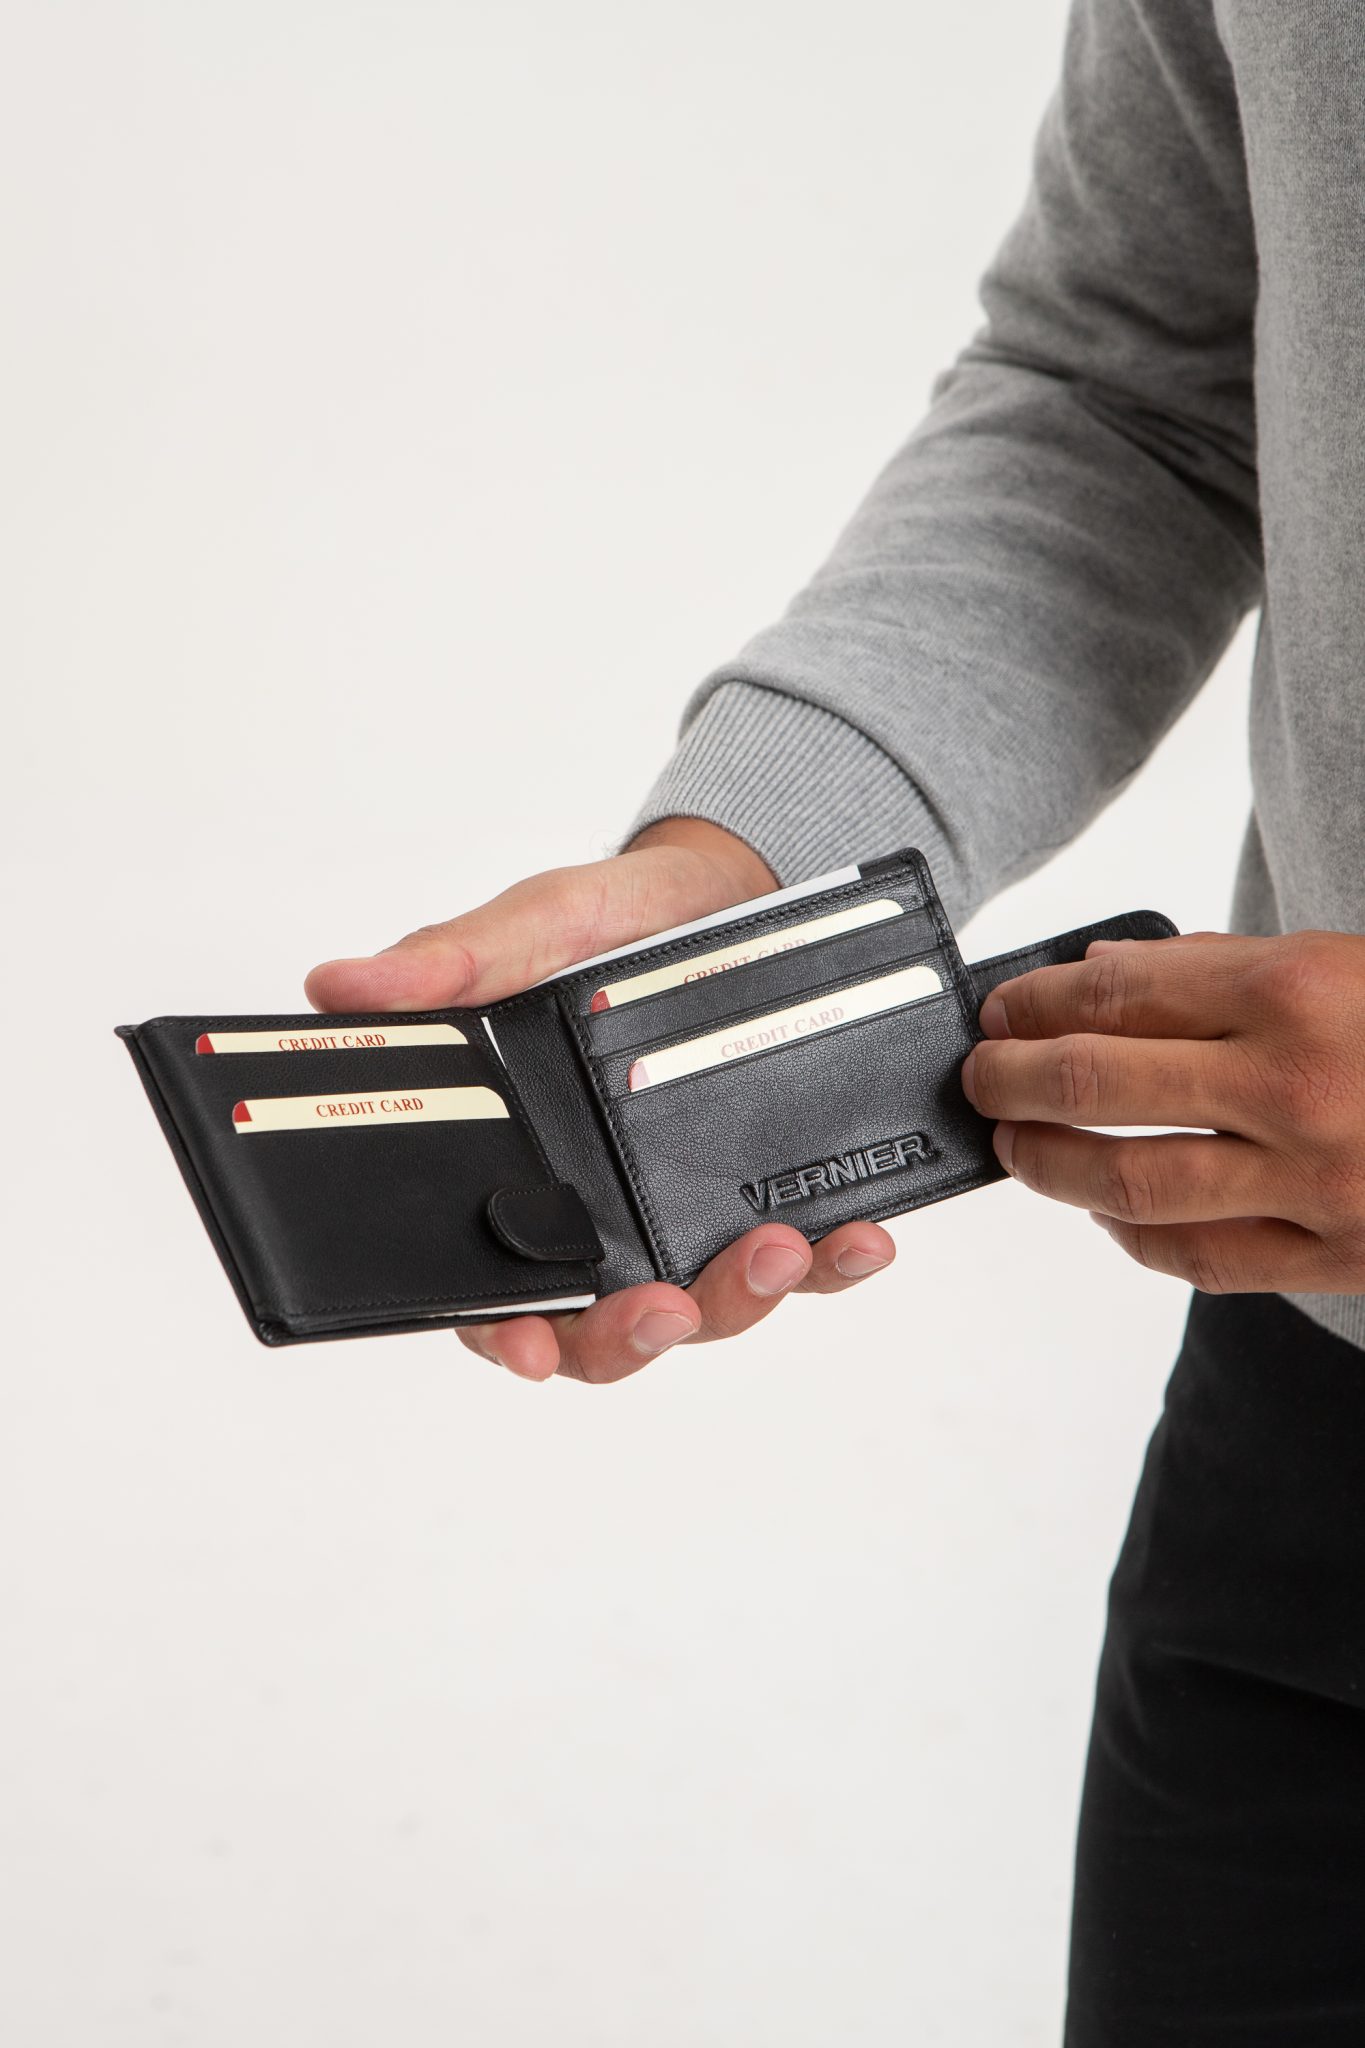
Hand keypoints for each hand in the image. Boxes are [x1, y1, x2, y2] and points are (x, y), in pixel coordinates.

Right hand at [305, 819, 896, 1378]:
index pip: (492, 1283)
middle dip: (630, 1338)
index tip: (523, 1345)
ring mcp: (690, 1213)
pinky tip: (857, 1237)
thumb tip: (337, 986)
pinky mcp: (771, 1194)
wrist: (729, 886)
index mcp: (521, 1171)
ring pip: (706, 1309)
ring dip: (740, 1301)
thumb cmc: (609, 922)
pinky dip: (833, 1264)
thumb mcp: (532, 929)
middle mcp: (603, 1212)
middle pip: (601, 1328)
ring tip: (776, 1249)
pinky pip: (806, 1261)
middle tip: (664, 1308)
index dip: (501, 1331)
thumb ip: (450, 965)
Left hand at [960, 930, 1364, 1295]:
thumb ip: (1218, 966)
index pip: (1116, 994)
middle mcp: (1292, 1086)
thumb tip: (1102, 970)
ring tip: (1017, 1143)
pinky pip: (1198, 1257)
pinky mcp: (1332, 1253)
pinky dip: (1133, 1236)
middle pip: (1095, 1085)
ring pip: (1129, 1184)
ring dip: (1049, 1164)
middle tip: (982, 1077)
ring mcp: (1311, 1179)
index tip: (1002, 1012)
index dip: (1035, 1003)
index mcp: (1292, 993)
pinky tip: (1105, 1210)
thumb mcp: (1340, 966)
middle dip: (1010, 1079)